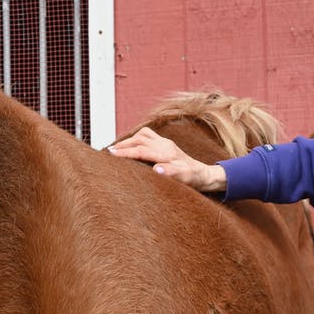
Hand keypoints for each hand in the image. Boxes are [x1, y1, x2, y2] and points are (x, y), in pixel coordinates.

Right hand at [108, 127, 226, 191]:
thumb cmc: (195, 179)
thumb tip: (156, 169)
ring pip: (142, 135)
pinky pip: (147, 136)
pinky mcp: (166, 145)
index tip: (110, 155)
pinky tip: (131, 146)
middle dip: (122, 144)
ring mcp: (165, 143)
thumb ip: (172, 173)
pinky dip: (136, 138)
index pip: (140, 150)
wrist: (206, 175)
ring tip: (117, 148)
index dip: (125, 152)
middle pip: (138, 139)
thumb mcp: (185, 178)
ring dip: (129, 139)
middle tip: (107, 152)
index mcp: (166, 152)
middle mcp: (165, 144)